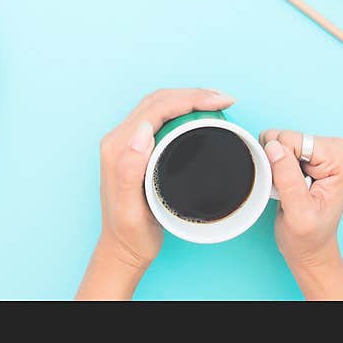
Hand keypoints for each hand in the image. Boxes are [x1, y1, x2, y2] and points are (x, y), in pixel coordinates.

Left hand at [76, 88, 235, 299]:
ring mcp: (125, 142)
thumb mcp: (130, 209)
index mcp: (117, 147)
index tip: (219, 101)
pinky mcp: (134, 147)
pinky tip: (199, 113)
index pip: (156, 108)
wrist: (122, 249)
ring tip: (216, 102)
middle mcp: (119, 139)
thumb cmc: (130, 234)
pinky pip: (158, 116)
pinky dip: (181, 108)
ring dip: (188, 98)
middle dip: (193, 94)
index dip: (190, 98)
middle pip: (158, 101)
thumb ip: (129, 171)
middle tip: (225, 99)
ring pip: (158, 105)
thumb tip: (141, 132)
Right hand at [259, 130, 342, 299]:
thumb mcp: (297, 212)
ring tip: (289, 187)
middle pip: (288, 137)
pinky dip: (279, 164)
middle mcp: (339, 151)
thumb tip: (273, 146)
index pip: (293, 140)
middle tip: (289, 188)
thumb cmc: (308, 237)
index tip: (289, 186)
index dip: (282, 163)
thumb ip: (287, 178)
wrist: (311, 248)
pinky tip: (289, 182)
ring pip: (282, 140)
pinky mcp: (315, 154)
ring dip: (279, 164)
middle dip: (280, 162)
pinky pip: (283, 146)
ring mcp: (327, 151)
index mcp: (342, 161)